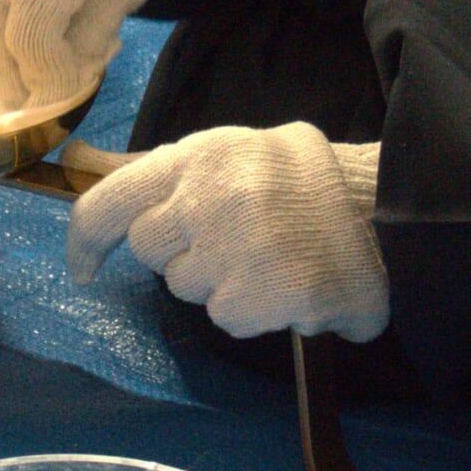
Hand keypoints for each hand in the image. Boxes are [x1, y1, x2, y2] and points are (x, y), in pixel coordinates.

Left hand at [69, 123, 388, 341]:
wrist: (389, 208)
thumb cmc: (306, 180)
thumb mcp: (232, 153)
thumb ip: (167, 172)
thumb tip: (81, 162)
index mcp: (197, 157)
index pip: (109, 202)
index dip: (85, 241)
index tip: (83, 269)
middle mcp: (207, 199)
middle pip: (152, 252)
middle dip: (183, 254)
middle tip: (236, 240)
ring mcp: (233, 248)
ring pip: (190, 289)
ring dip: (222, 284)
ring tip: (270, 257)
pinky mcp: (260, 294)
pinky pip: (228, 317)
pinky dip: (255, 311)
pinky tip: (288, 283)